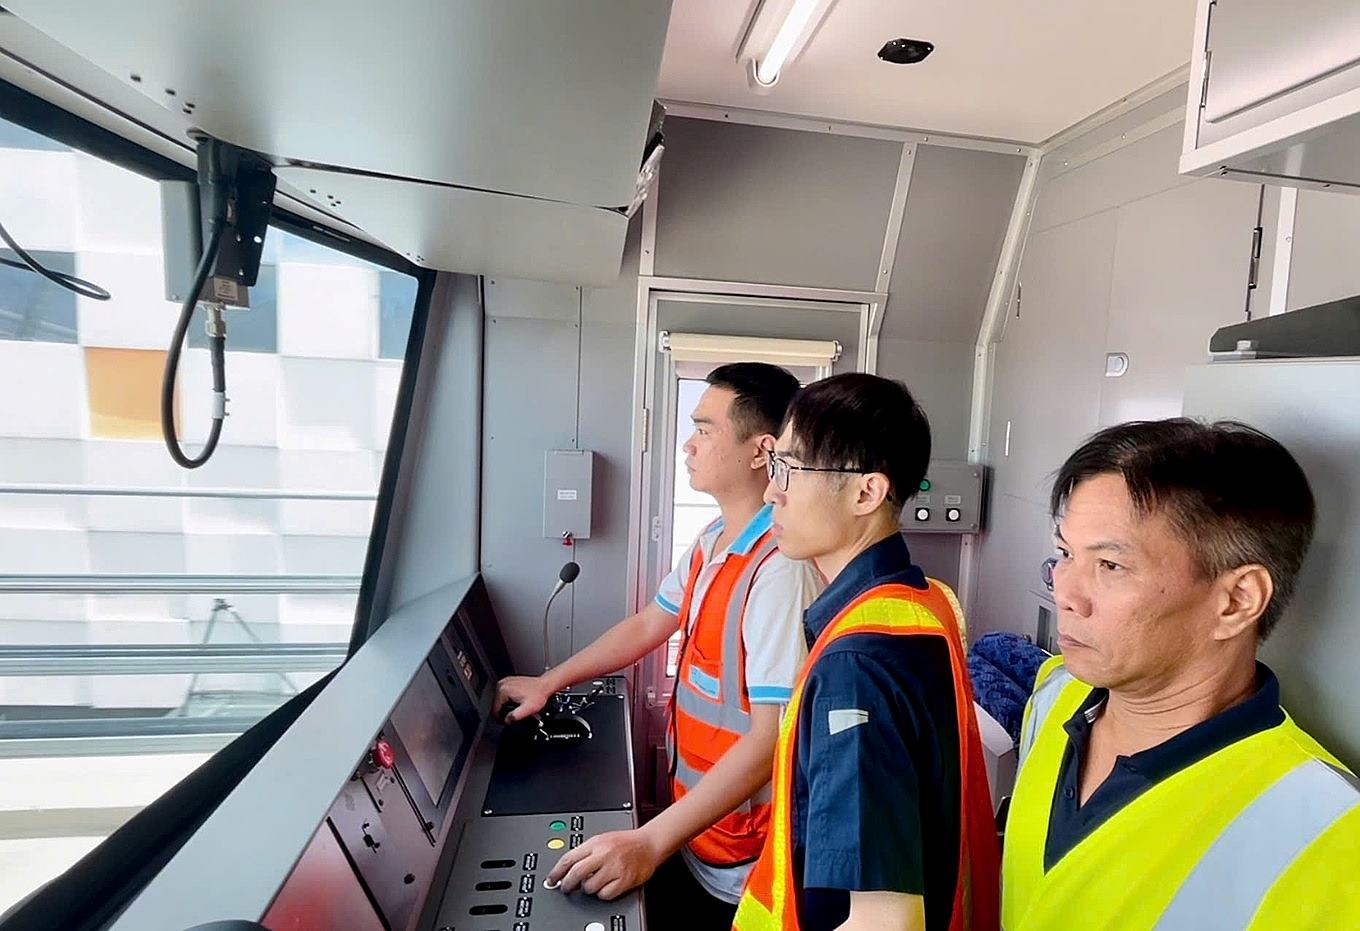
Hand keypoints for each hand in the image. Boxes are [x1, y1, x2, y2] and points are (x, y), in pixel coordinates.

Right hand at [494, 675, 552, 722]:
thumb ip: (515, 717)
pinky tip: (518, 703)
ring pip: (499, 702)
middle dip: (504, 713)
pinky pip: (504, 696)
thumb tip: (506, 721)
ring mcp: (505, 682)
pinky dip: (509, 702)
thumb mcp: (528, 709)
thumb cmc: (539, 695)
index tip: (509, 722)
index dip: (501, 719)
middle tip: (516, 716)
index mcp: (503, 690)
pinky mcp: (509, 682)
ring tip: (518, 709)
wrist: (545, 685)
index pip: (494, 710)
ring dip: (507, 708)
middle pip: (496, 706)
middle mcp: (502, 684)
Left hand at [546, 828, 664, 900]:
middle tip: (566, 888)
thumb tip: (566, 867)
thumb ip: (585, 852)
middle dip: (567, 884)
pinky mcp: (624, 880)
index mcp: (595, 843)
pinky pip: (604, 894)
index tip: (551, 880)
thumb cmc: (625, 842)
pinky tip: (605, 887)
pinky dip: (602, 894)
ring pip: (589, 886)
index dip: (556, 872)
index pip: (569, 858)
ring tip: (593, 883)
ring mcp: (614, 867)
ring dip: (587, 889)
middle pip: (576, 873)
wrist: (648, 843)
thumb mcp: (602, 839)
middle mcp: (603, 854)